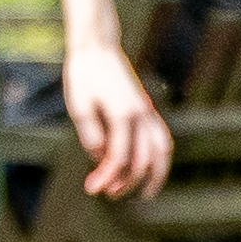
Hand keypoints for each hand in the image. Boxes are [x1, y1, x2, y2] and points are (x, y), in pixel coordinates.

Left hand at [60, 39, 169, 202]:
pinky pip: (161, 137)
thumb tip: (101, 159)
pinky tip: (150, 168)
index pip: (118, 157)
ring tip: (146, 193)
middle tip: (107, 192)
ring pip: (162, 150)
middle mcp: (140, 115)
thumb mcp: (79, 107)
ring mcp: (147, 111)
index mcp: (123, 114)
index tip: (91, 188)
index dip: (105, 176)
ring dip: (156, 175)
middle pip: (142, 160)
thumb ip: (92, 136)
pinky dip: (160, 157)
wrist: (98, 49)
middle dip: (126, 181)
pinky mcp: (147, 109)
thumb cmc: (84, 76)